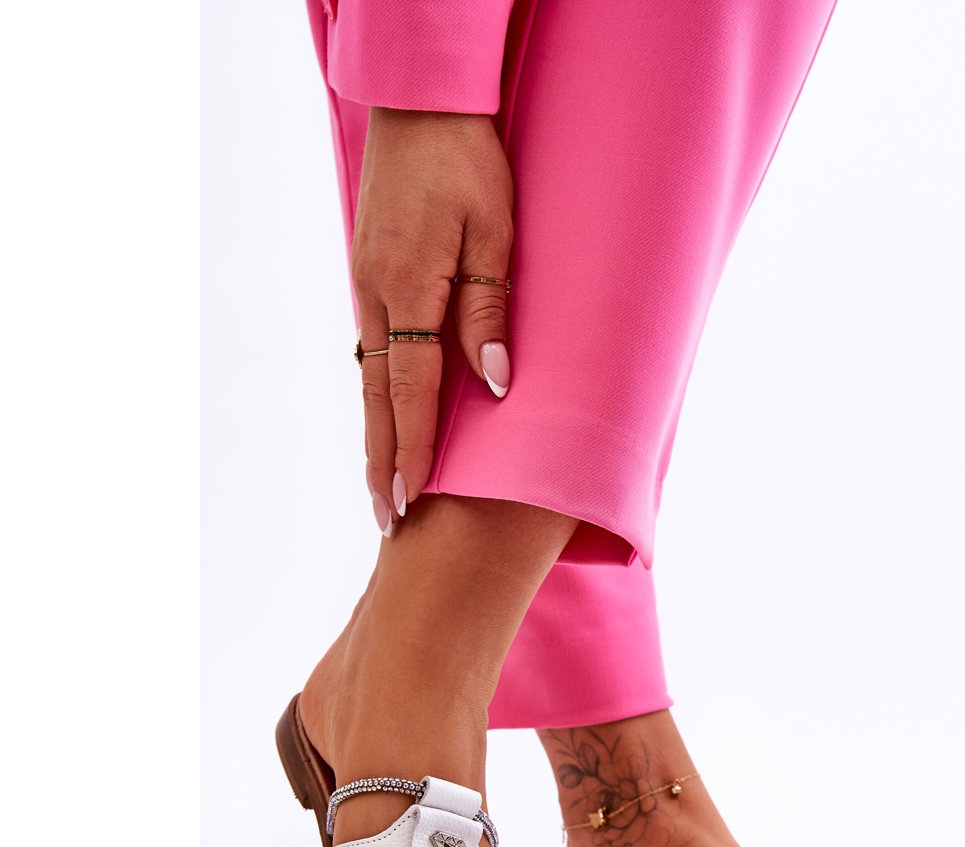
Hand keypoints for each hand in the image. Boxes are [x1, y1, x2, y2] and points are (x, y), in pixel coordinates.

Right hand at [352, 108, 513, 532]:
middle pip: (378, 398)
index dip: (414, 447)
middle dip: (383, 462)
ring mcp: (366, 285)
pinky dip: (377, 396)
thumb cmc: (466, 162)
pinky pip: (372, 351)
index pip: (411, 388)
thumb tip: (492, 379)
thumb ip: (488, 308)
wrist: (420, 105)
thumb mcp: (493, 231)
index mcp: (407, 287)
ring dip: (377, 436)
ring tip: (383, 486)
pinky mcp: (369, 275)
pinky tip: (385, 420)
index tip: (412, 499)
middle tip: (386, 518)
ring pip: (370, 379)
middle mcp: (376, 295)